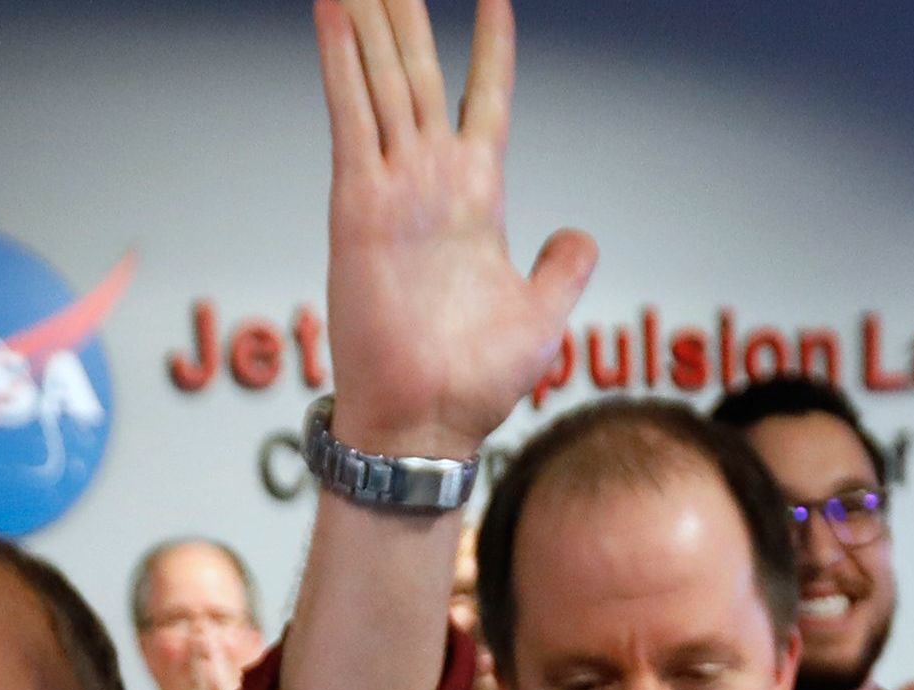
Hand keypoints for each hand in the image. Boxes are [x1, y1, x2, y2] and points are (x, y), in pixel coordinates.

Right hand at [316, 0, 597, 457]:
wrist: (425, 424)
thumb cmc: (474, 383)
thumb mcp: (542, 316)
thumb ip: (563, 268)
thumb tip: (580, 238)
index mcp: (477, 196)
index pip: (486, 100)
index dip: (492, 48)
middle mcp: (430, 180)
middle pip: (422, 72)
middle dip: (408, 13)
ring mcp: (391, 186)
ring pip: (383, 77)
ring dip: (371, 19)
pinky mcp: (357, 202)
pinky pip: (350, 114)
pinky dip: (340, 61)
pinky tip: (333, 10)